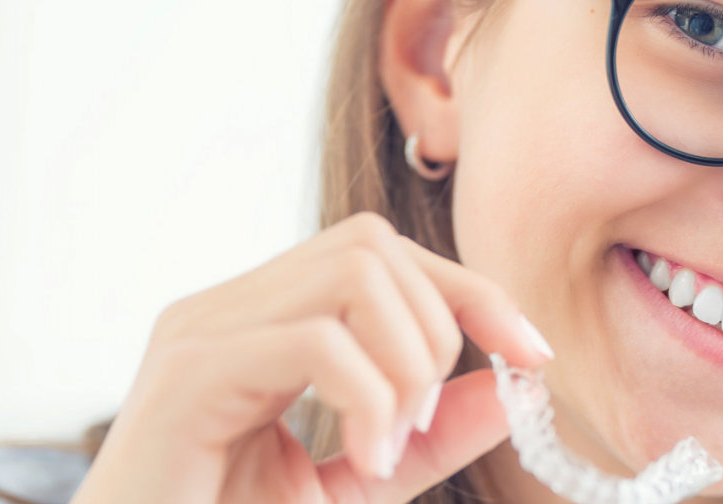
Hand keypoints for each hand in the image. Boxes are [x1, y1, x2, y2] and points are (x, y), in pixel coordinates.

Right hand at [71, 212, 553, 503]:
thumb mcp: (358, 483)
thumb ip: (429, 436)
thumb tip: (513, 386)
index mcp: (261, 321)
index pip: (383, 254)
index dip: (472, 292)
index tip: (534, 356)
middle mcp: (224, 308)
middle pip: (373, 243)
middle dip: (436, 327)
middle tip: (417, 428)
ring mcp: (199, 332)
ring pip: (352, 271)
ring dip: (404, 359)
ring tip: (389, 443)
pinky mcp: (188, 374)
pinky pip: (316, 339)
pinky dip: (368, 399)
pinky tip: (366, 459)